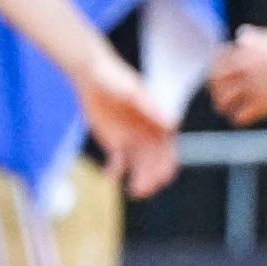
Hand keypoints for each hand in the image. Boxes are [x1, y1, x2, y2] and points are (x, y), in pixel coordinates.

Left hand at [78, 58, 179, 197]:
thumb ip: (152, 109)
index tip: (162, 179)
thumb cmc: (116, 79)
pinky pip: (119, 164)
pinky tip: (109, 175)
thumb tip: (174, 124)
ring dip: (138, 180)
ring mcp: (132, 140)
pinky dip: (115, 172)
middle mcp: (147, 134)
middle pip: (154, 163)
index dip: (167, 166)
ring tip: (132, 190)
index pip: (168, 150)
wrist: (92, 75)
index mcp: (158, 123)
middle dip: (151, 178)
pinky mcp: (115, 144)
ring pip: (139, 167)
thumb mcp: (134, 93)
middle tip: (143, 190)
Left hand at [205, 26, 266, 124]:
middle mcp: (242, 68)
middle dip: (216, 90)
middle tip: (221, 98)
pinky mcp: (260, 104)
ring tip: (228, 112)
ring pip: (224, 101)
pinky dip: (238, 119)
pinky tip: (241, 120)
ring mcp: (250, 87)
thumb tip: (241, 32)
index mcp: (244, 51)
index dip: (216, 71)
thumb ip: (256, 36)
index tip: (219, 78)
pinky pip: (240, 116)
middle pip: (215, 82)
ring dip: (224, 107)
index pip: (217, 61)